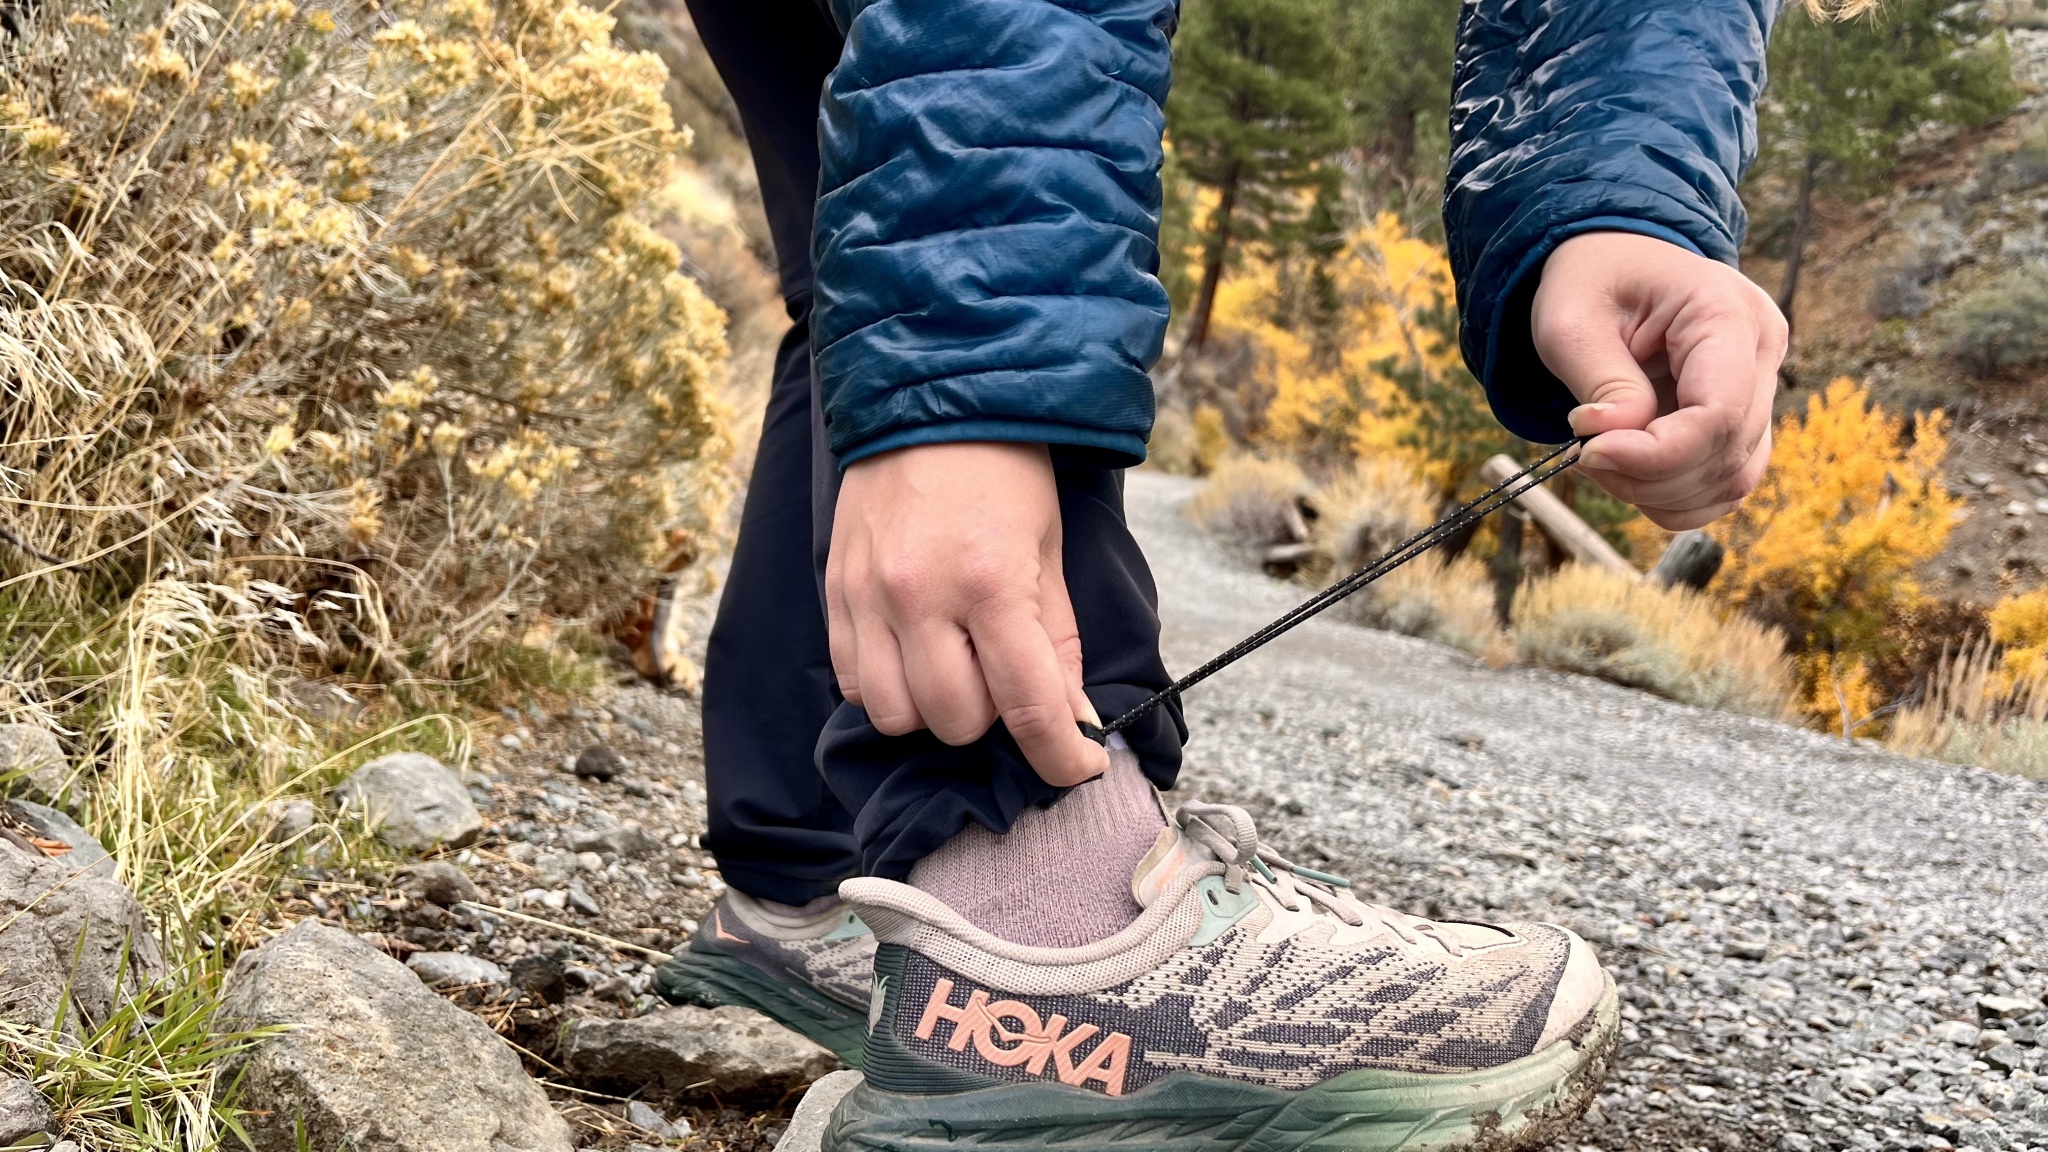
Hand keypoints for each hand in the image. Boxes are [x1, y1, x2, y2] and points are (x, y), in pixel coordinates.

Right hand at [826, 442, 1109, 786]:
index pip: (1027, 705)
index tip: (1078, 767)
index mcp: (990, 582)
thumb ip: (1057, 640)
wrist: (926, 398)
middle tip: (1006, 680)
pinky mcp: (836, 591)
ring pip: (897, 715)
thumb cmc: (1002, 470)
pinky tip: (912, 654)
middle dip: (992, 720)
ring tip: (956, 668)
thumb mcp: (1048, 548)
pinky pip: (853, 682)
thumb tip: (1072, 718)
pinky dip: (887, 687)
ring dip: (934, 709)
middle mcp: (921, 597)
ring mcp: (869, 596)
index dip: (1059, 754)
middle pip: (954, 722)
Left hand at [1531, 231, 1785, 529]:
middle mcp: (1760, 350)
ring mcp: (1760, 385)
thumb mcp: (1571, 320)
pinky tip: (1627, 473)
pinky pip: (1725, 483)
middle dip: (1647, 475)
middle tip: (1583, 455)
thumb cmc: (1591, 281)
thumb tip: (1615, 439)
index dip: (1656, 454)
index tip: (1589, 453)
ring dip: (1660, 493)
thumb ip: (1600, 381)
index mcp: (1725, 312)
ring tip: (1601, 458)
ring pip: (1733, 479)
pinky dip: (1674, 497)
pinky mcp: (1745, 417)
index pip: (1717, 414)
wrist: (1613, 261)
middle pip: (1726, 453)